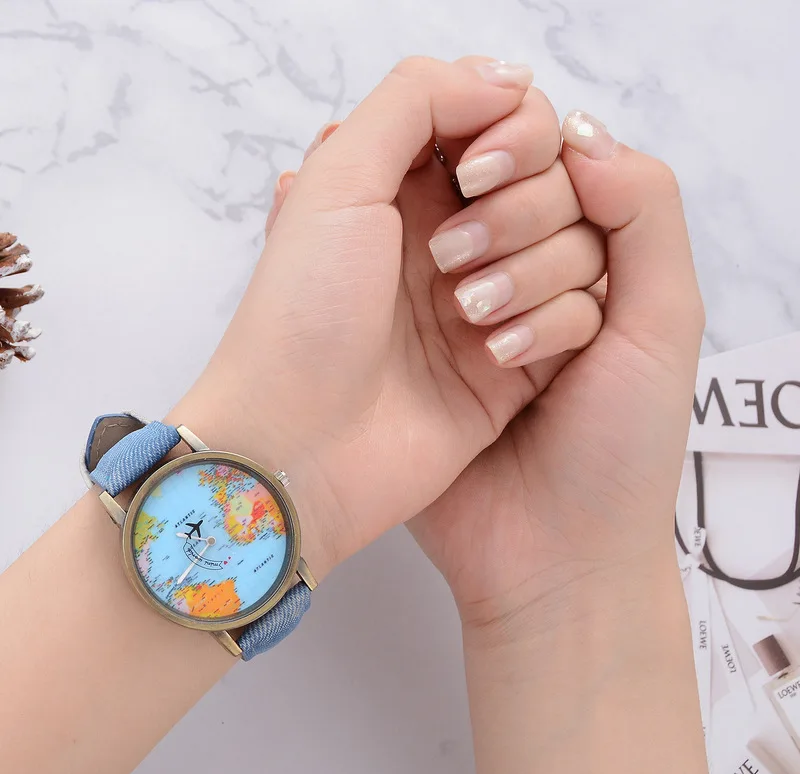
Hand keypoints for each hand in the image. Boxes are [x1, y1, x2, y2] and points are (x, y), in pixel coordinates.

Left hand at [174, 57, 602, 581]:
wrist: (301, 443)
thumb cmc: (303, 315)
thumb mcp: (339, 179)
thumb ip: (418, 101)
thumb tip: (508, 80)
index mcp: (411, 187)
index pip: (508, 122)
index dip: (512, 133)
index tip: (476, 171)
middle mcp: (456, 236)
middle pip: (555, 179)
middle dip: (520, 207)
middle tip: (449, 255)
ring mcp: (491, 298)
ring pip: (579, 243)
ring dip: (531, 269)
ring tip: (461, 313)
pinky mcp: (515, 360)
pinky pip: (582, 314)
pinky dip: (549, 323)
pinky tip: (490, 354)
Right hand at [407, 110, 703, 629]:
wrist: (550, 555)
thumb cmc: (618, 450)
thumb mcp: (663, 325)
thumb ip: (644, 217)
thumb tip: (579, 134)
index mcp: (597, 267)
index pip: (561, 171)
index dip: (538, 177)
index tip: (509, 200)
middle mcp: (533, 278)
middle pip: (506, 195)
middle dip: (509, 234)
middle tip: (497, 299)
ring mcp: (472, 314)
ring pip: (457, 234)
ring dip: (479, 270)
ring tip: (481, 331)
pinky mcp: (427, 354)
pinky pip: (417, 290)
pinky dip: (427, 292)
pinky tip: (445, 321)